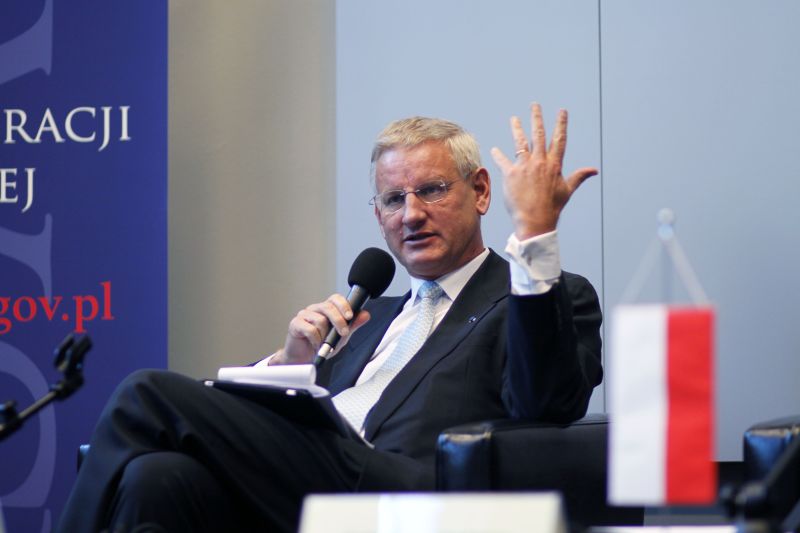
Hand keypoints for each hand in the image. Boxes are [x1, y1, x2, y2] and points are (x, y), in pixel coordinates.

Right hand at [271, 294, 370, 364]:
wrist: (304, 359)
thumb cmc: (321, 345)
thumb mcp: (341, 337)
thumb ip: (352, 325)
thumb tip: (365, 315)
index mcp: (326, 309)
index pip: (335, 299)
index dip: (343, 305)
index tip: (350, 316)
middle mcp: (315, 309)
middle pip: (328, 307)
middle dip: (338, 321)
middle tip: (343, 333)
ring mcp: (304, 315)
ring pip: (320, 320)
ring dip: (324, 336)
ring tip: (323, 343)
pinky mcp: (295, 324)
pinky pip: (309, 329)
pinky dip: (315, 340)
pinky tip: (314, 344)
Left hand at [490, 103, 597, 238]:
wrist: (535, 220)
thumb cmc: (552, 207)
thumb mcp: (567, 190)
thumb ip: (579, 176)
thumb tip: (594, 170)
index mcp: (554, 165)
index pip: (559, 139)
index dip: (561, 124)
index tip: (562, 111)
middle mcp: (539, 162)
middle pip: (538, 135)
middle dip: (537, 118)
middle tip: (534, 105)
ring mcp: (524, 167)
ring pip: (520, 142)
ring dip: (517, 129)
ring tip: (513, 119)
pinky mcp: (510, 174)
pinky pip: (503, 161)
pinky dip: (498, 155)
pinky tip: (494, 150)